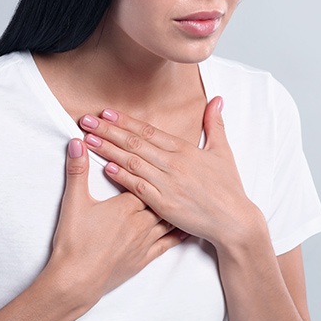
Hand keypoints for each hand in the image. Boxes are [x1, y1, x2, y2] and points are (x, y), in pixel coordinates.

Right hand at [45, 139, 184, 306]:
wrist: (76, 281)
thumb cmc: (74, 243)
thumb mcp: (74, 202)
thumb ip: (78, 170)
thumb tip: (78, 142)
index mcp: (126, 205)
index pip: (143, 178)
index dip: (149, 164)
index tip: (159, 152)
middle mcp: (141, 222)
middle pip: (160, 195)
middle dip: (168, 183)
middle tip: (182, 170)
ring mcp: (145, 242)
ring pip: (169, 218)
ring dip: (178, 206)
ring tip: (190, 194)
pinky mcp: (144, 259)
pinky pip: (168, 244)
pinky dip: (179, 233)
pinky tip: (187, 228)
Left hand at [78, 97, 260, 248]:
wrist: (234, 221)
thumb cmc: (229, 188)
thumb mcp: (223, 152)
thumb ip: (214, 125)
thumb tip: (217, 100)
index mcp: (184, 150)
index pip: (149, 131)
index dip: (125, 121)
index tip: (106, 112)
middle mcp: (174, 163)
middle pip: (135, 142)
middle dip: (108, 130)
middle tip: (86, 120)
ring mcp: (168, 183)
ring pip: (133, 162)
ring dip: (109, 149)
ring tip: (88, 139)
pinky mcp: (165, 204)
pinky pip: (139, 187)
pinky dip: (122, 176)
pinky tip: (106, 167)